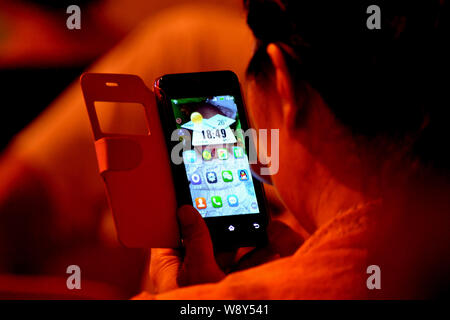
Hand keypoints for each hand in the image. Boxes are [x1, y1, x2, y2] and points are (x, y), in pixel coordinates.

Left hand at [149, 205, 303, 293]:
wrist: (219, 316)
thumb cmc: (195, 302)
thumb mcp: (197, 269)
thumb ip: (196, 239)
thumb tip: (186, 209)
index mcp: (169, 261)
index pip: (172, 228)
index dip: (182, 210)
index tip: (194, 192)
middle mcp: (188, 265)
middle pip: (204, 235)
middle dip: (222, 222)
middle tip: (235, 203)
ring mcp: (208, 273)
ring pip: (226, 248)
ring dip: (243, 237)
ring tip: (257, 222)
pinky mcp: (226, 280)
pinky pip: (241, 262)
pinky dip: (255, 255)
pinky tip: (270, 244)